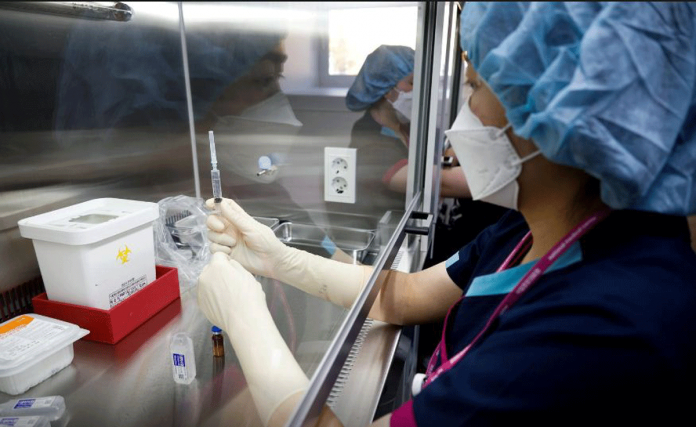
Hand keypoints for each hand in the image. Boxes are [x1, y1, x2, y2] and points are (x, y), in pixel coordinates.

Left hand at [197, 252, 267, 330]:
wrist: (244, 321)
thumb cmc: (249, 296)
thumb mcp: (247, 275)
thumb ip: (235, 266)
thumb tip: (229, 264)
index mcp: (217, 266)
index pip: (219, 255)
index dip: (227, 260)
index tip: (233, 269)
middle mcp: (205, 276)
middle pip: (210, 268)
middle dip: (218, 271)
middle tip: (230, 282)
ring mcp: (200, 290)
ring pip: (206, 281)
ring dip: (213, 283)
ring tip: (226, 294)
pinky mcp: (200, 303)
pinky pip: (205, 294)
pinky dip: (211, 295)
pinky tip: (222, 303)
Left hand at [197, 252, 309, 426]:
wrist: (254, 333)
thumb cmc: (257, 311)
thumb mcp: (252, 284)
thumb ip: (239, 273)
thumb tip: (232, 266)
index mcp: (221, 272)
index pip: (221, 259)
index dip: (232, 265)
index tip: (237, 271)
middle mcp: (209, 283)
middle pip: (216, 273)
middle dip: (226, 280)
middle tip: (244, 290)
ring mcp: (205, 298)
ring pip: (214, 289)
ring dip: (223, 293)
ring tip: (241, 303)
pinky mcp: (206, 311)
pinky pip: (213, 303)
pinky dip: (221, 306)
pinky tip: (235, 313)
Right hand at [206, 198, 286, 278]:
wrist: (271, 262)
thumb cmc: (266, 242)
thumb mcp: (251, 227)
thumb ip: (235, 217)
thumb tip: (221, 202)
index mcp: (238, 219)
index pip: (225, 207)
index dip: (216, 203)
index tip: (208, 204)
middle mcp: (231, 229)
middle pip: (213, 220)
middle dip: (213, 222)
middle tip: (222, 228)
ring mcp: (227, 241)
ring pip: (211, 235)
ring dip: (220, 238)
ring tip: (233, 243)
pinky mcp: (225, 253)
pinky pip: (213, 248)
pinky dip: (220, 249)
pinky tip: (230, 252)